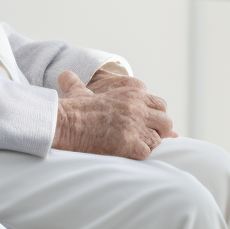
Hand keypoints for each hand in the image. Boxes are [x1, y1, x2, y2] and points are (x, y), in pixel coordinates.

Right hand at [53, 71, 177, 159]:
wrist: (64, 123)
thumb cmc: (71, 109)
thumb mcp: (79, 90)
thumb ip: (78, 81)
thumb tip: (65, 74)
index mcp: (131, 94)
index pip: (160, 105)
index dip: (155, 116)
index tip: (147, 123)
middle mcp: (137, 108)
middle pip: (165, 121)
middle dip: (159, 131)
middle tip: (146, 137)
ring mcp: (135, 126)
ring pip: (157, 139)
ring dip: (147, 143)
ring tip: (133, 145)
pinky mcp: (131, 144)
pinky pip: (147, 152)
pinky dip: (139, 154)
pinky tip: (127, 152)